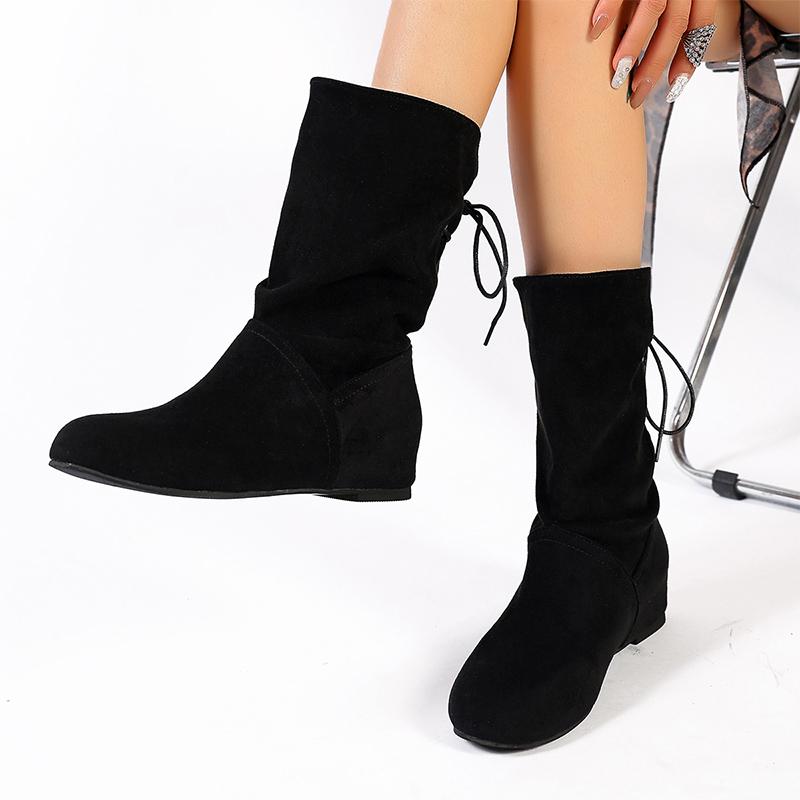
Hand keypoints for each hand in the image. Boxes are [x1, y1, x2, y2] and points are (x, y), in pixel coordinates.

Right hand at [590, 0, 717, 106]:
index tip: (673, 91)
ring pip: (652, 11)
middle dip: (655, 64)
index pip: (699, 29)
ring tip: (618, 73)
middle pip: (674, 27)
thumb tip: (663, 54)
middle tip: (637, 93)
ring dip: (634, 46)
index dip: (688, 62)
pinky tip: (596, 32)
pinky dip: (608, 11)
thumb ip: (674, 15)